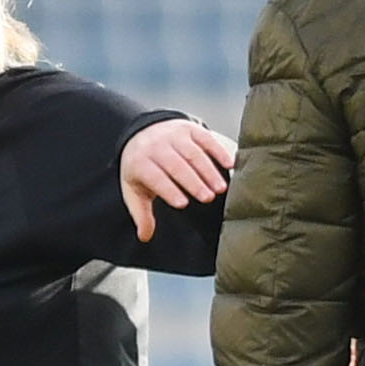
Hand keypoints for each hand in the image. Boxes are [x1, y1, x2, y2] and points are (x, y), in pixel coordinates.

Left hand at [115, 115, 234, 240]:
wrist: (142, 133)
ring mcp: (174, 135)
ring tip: (221, 188)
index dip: (169, 190)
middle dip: (193, 182)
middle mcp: (157, 146)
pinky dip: (219, 151)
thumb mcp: (134, 190)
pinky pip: (206, 139)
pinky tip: (230, 164)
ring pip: (193, 153)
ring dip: (208, 171)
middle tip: (208, 198)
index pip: (155, 177)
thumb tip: (145, 236)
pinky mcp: (190, 129)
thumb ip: (141, 214)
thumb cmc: (142, 168)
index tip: (183, 204)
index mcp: (140, 163)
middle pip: (177, 165)